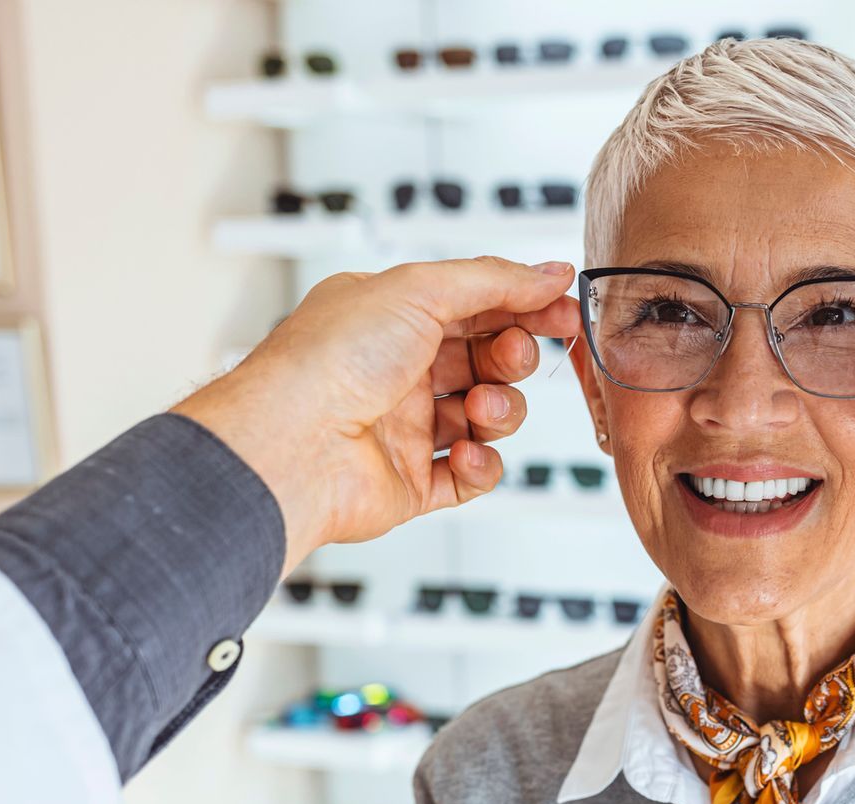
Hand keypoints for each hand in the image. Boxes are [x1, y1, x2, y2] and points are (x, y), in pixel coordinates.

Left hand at [173, 256, 580, 573]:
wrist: (291, 446)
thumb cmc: (326, 362)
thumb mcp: (417, 290)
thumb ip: (492, 280)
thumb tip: (548, 271)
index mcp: (391, 318)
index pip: (475, 304)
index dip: (524, 305)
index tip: (563, 310)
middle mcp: (397, 370)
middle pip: (487, 360)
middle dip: (512, 358)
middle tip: (512, 357)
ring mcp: (405, 427)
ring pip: (487, 417)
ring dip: (499, 411)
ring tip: (481, 409)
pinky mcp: (412, 482)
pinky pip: (471, 474)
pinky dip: (481, 463)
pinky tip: (465, 451)